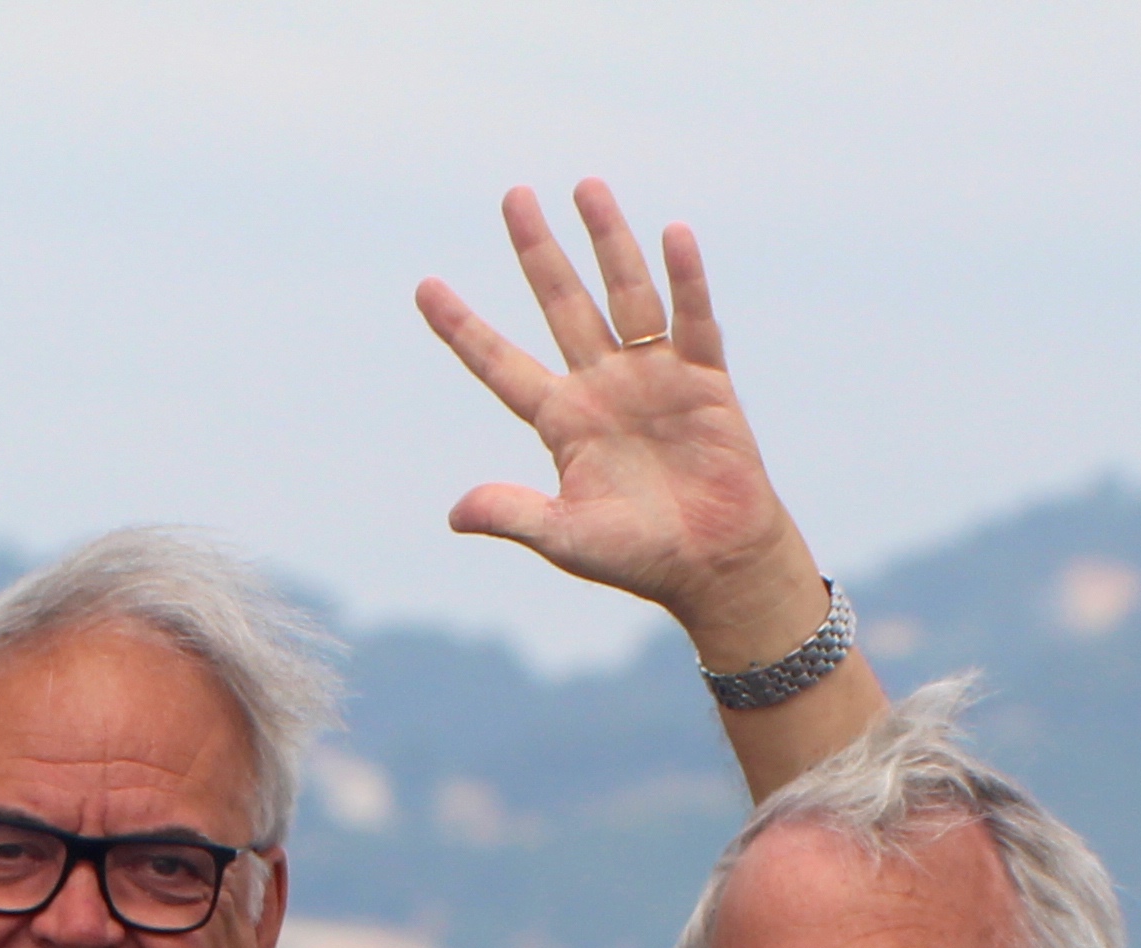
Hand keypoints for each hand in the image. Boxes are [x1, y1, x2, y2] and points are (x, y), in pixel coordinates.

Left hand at [417, 180, 824, 666]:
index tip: (424, 286)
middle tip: (514, 196)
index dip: (464, 329)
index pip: (501, 364)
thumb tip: (456, 513)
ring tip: (586, 186)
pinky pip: (692, 321)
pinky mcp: (704, 380)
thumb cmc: (641, 557)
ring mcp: (654, 377)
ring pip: (625, 295)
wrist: (715, 567)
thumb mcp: (568, 538)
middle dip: (538, 252)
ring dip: (608, 241)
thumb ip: (516, 515)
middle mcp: (603, 386)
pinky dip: (686, 280)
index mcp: (562, 421)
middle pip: (562, 305)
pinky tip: (673, 234)